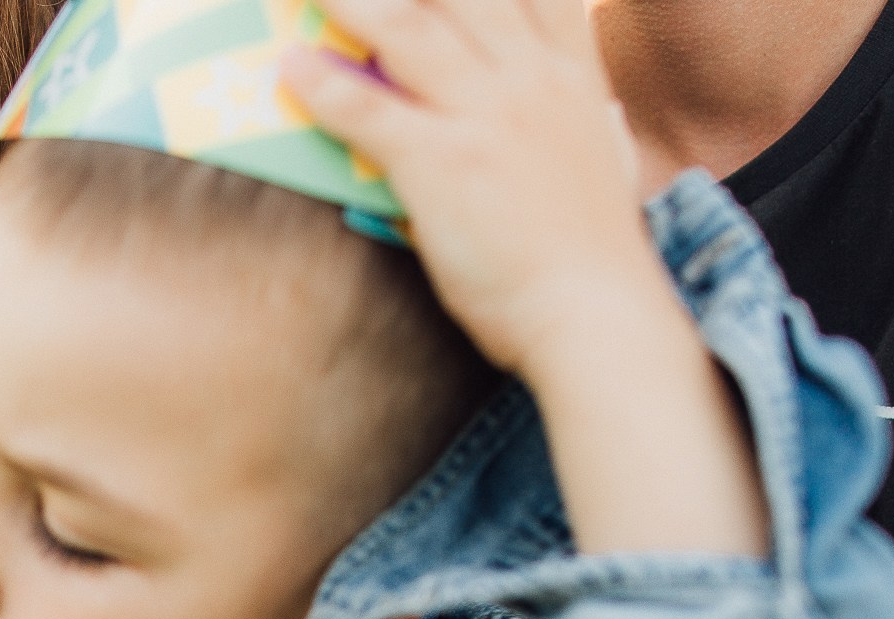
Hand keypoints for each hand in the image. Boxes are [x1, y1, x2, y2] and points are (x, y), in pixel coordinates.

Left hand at [280, 0, 658, 381]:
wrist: (595, 312)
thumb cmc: (591, 252)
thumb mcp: (604, 158)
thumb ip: (588, 116)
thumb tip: (593, 105)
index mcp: (569, 71)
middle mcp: (529, 76)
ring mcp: (486, 114)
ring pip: (408, 25)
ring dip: (349, 1)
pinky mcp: (443, 161)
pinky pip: (368, 108)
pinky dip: (323, 85)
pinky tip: (290, 66)